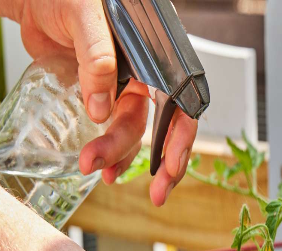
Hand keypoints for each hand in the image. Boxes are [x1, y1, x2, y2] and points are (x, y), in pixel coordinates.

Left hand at [16, 0, 196, 205]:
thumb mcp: (84, 14)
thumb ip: (97, 58)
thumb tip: (101, 109)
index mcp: (153, 55)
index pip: (180, 101)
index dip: (179, 136)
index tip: (171, 166)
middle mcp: (143, 75)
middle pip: (156, 125)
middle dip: (148, 157)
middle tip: (136, 184)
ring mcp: (122, 88)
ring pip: (132, 131)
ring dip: (120, 157)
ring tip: (100, 172)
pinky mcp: (101, 97)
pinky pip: (111, 129)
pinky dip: (108, 149)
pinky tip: (100, 163)